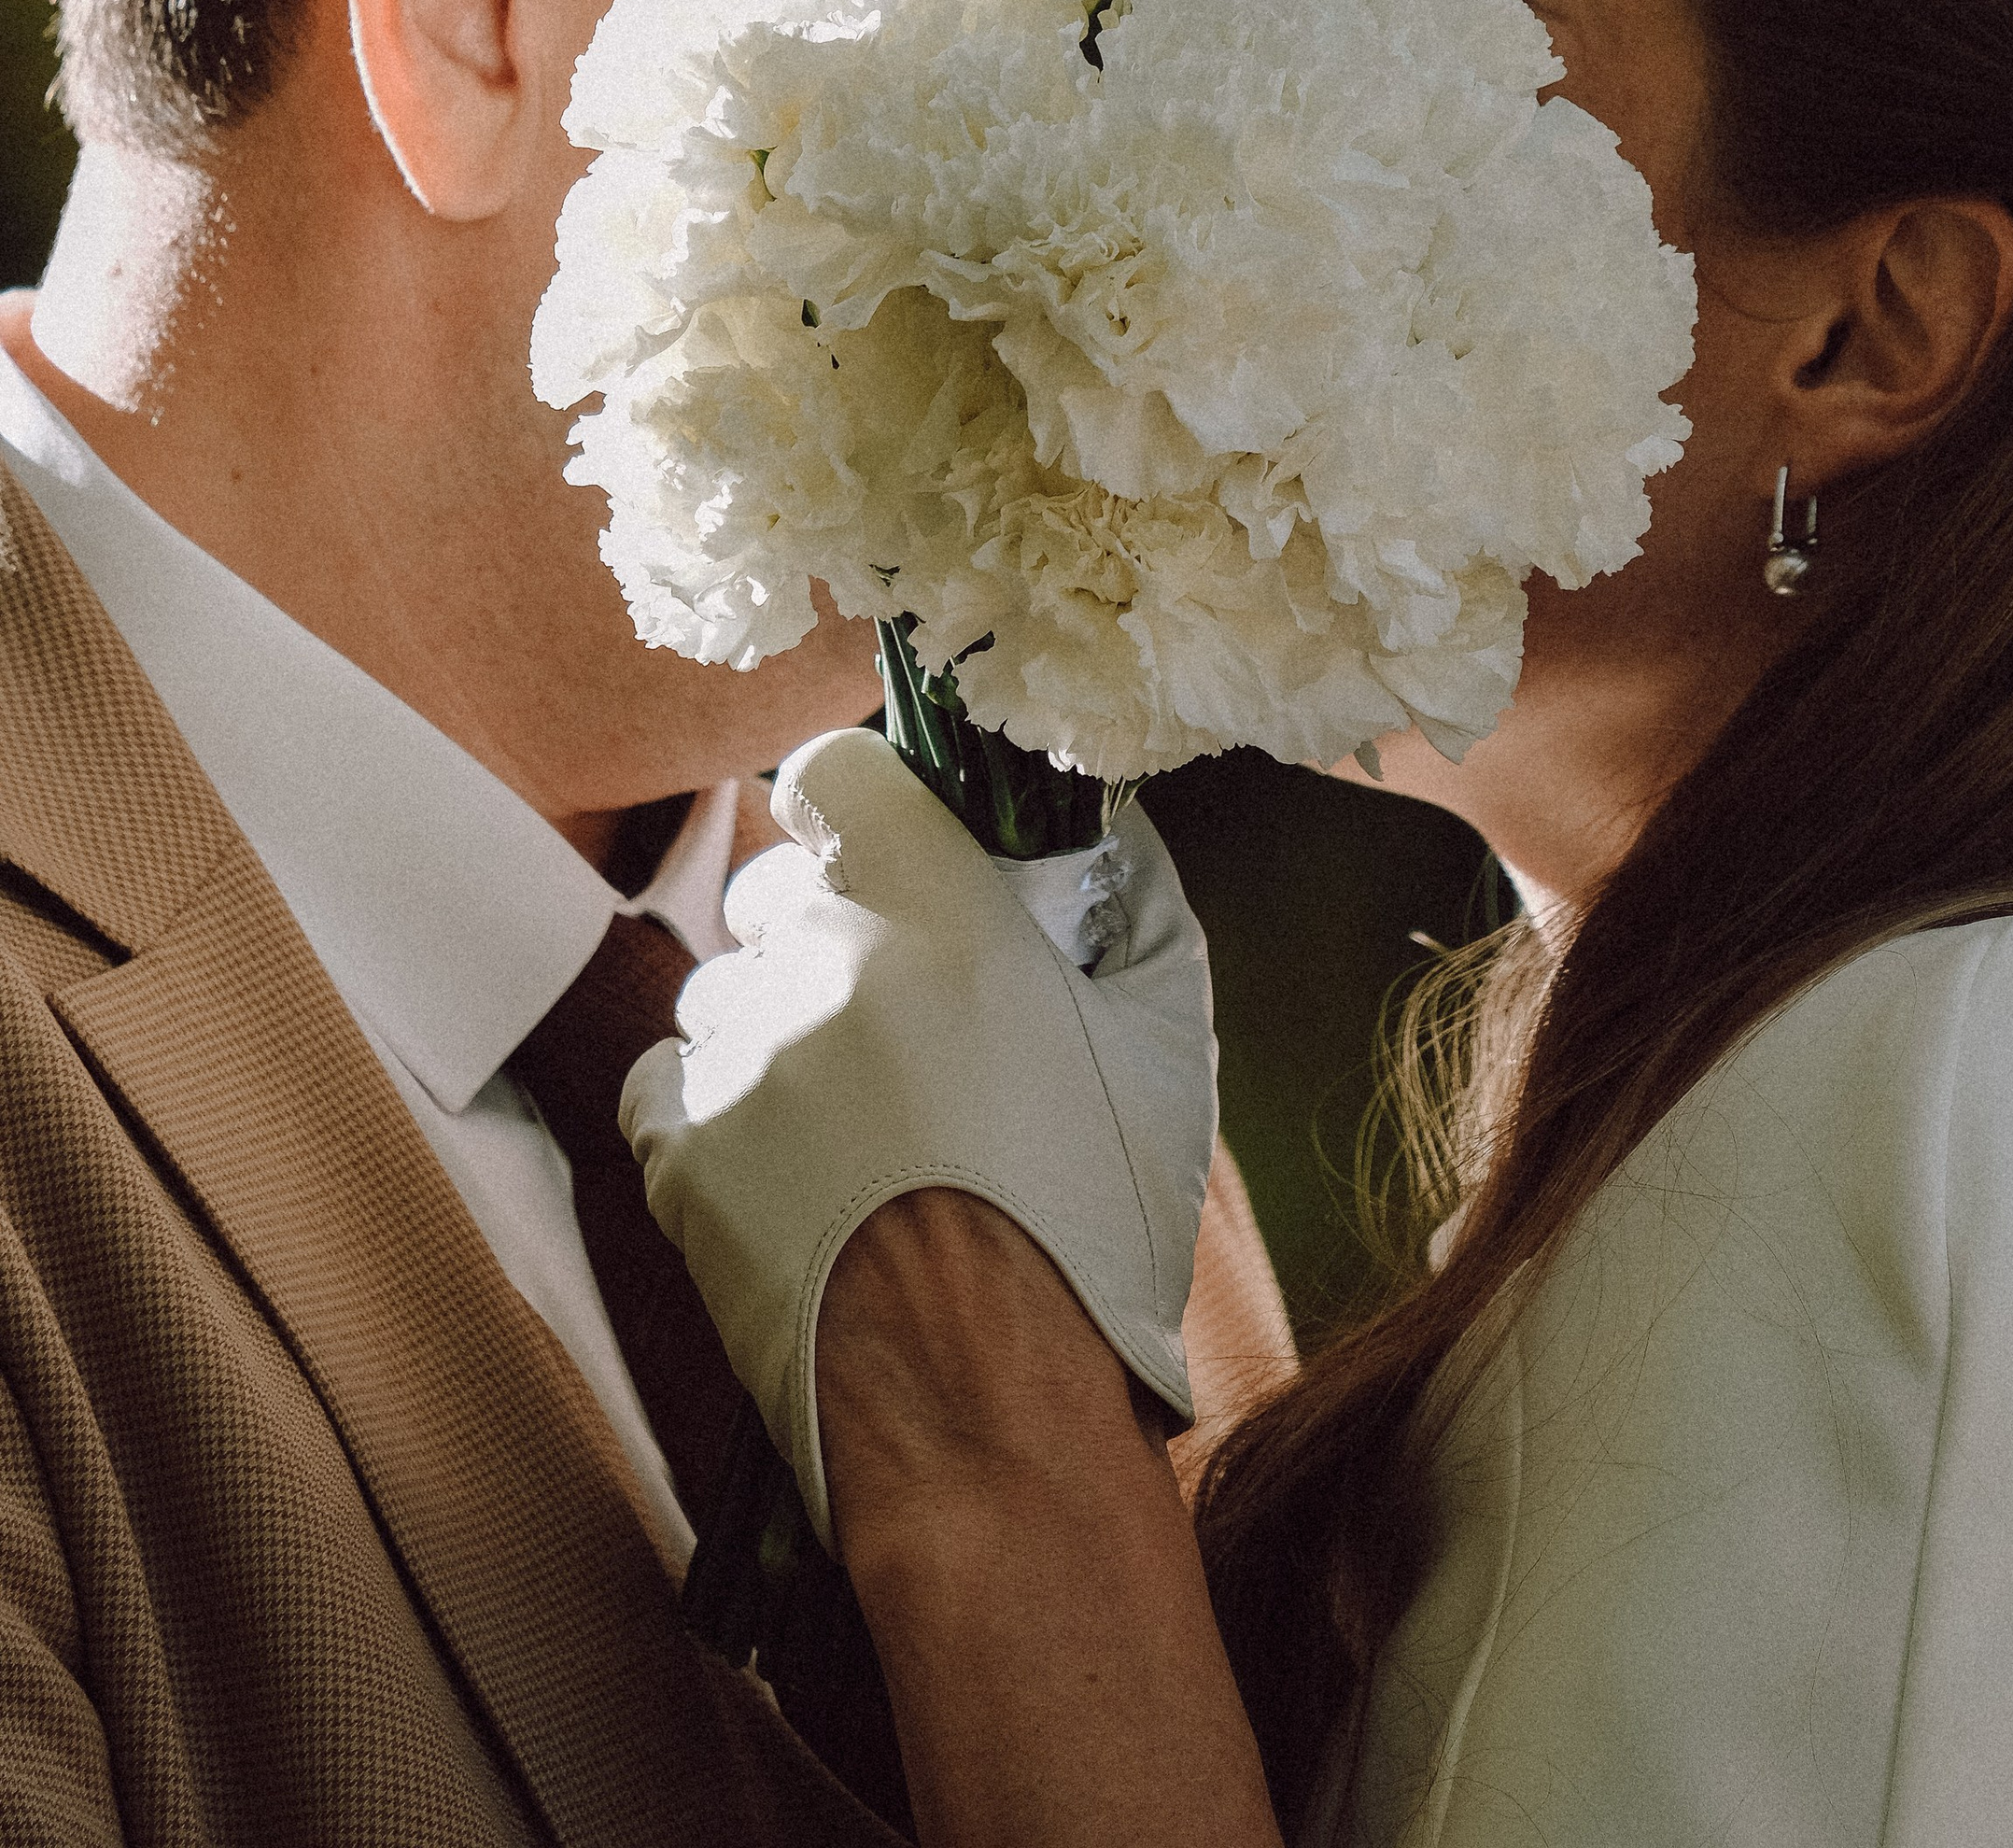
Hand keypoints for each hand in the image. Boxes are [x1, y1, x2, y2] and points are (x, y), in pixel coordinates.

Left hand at [621, 727, 1217, 1552]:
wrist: (994, 1422)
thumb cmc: (1098, 1229)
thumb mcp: (1170, 1044)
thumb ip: (1140, 902)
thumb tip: (1110, 827)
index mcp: (938, 908)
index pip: (835, 770)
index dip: (856, 802)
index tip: (880, 846)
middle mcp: (821, 962)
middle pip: (777, 888)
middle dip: (823, 930)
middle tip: (893, 1016)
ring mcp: (739, 1062)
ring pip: (723, 990)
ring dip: (771, 1028)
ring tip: (849, 1119)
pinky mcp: (679, 1161)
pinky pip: (663, 1084)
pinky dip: (704, 1105)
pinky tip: (776, 1158)